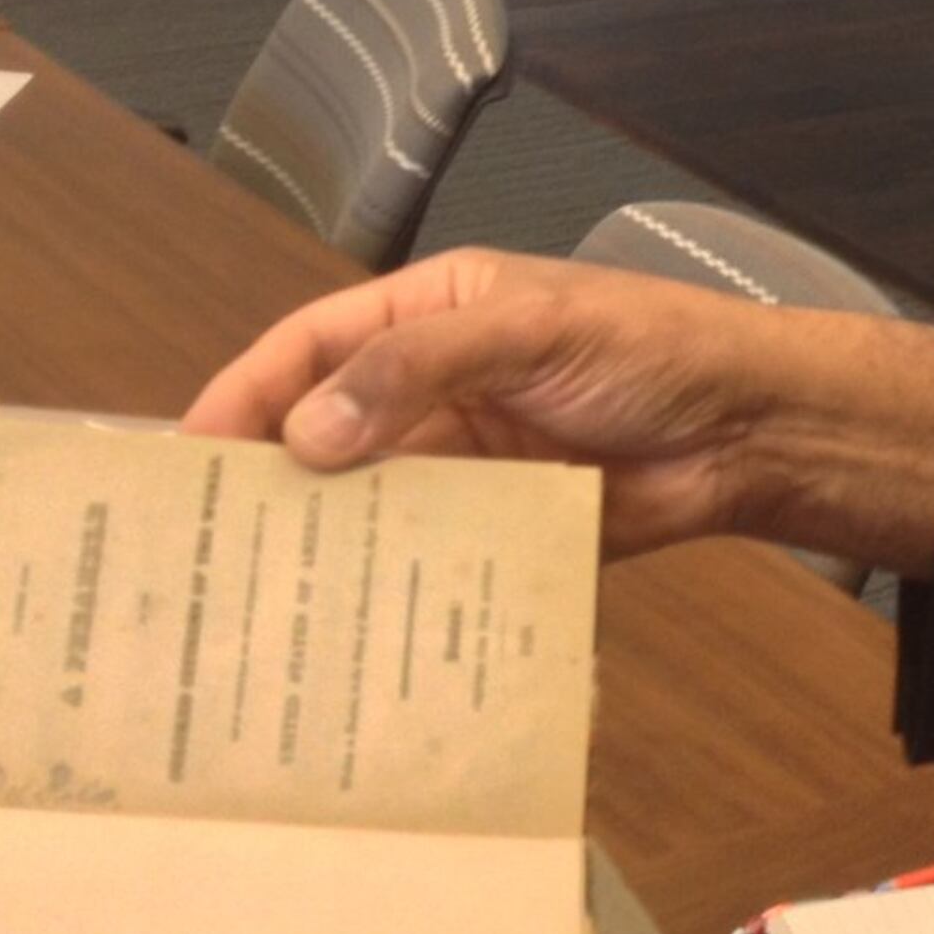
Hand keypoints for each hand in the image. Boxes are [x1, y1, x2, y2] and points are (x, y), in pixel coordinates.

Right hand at [181, 247, 933, 574]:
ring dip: (319, 538)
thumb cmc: (652, 347)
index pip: (313, 346)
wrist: (749, 428)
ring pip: (366, 499)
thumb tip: (310, 431)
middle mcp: (436, 386)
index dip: (245, 394)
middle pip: (325, 430)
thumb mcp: (531, 329)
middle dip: (265, 477)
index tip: (184, 453)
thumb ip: (420, 368)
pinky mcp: (498, 523)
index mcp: (433, 315)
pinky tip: (346, 618)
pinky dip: (384, 581)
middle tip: (198, 541)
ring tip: (252, 593)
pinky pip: (422, 553)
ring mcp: (465, 459)